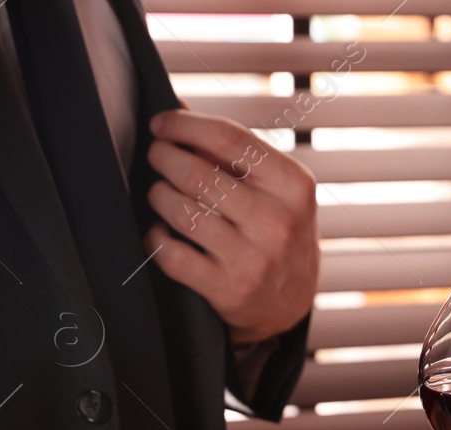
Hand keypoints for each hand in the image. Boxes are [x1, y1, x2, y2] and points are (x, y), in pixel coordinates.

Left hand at [143, 109, 319, 343]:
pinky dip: (156, 238)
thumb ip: (232, 151)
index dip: (184, 125)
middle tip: (157, 157)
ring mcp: (254, 258)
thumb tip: (177, 107)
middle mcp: (278, 221)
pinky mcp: (229, 288)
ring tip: (161, 194)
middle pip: (196, 173)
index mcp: (294, 185)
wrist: (291, 301)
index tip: (160, 125)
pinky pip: (170, 253)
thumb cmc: (277, 232)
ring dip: (158, 196)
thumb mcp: (275, 189)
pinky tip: (163, 232)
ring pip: (179, 210)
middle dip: (163, 158)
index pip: (229, 139)